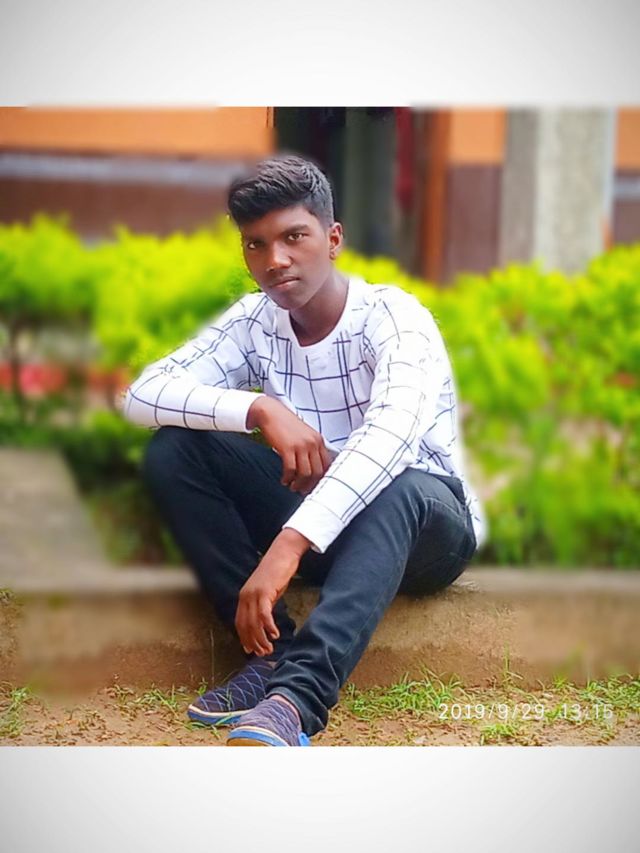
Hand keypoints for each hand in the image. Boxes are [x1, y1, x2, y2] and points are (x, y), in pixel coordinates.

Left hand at [235, 529, 311, 655]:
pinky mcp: (264, 591)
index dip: (244, 638)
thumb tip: (264, 623)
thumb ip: (263, 605)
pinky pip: (264, 614)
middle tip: (263, 653)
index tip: (250, 650)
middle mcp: (245, 596)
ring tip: (269, 649)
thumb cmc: (278, 571)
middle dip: (253, 642)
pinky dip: (269, 626)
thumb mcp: (268, 591)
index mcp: (244, 596)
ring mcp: (254, 593)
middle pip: (245, 625)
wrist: (283, 553)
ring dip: (261, 639)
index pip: (240, 622)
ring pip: (254, 622)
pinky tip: (275, 634)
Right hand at [247, 396, 332, 494]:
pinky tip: (284, 480)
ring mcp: (301, 445)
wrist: (270, 412)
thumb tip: (312, 469)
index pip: (327, 465)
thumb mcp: (304, 435)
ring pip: (305, 473)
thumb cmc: (285, 425)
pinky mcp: (288, 448)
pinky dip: (287, 478)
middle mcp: (312, 443)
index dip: (321, 478)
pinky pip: (291, 470)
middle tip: (302, 490)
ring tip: (291, 487)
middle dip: (310, 485)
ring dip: (298, 484)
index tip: (314, 485)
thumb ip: (311, 448)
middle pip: (317, 472)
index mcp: (319, 440)